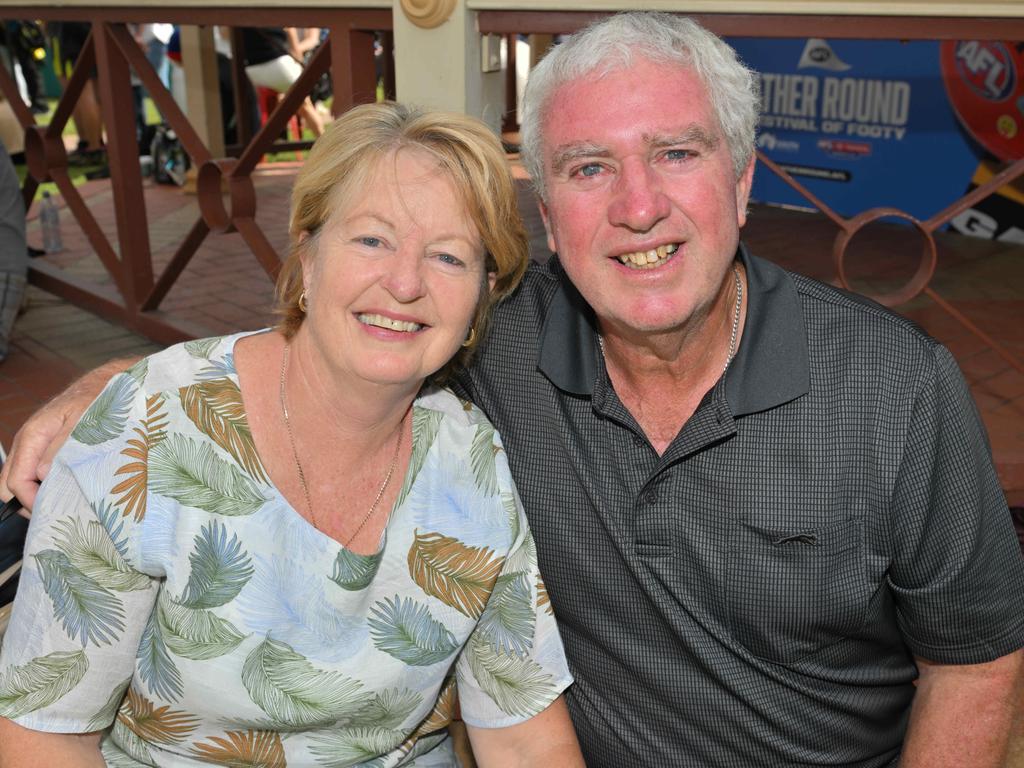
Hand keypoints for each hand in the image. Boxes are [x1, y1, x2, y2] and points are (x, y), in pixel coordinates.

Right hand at [0, 358, 138, 511]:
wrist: (106, 385)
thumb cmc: (97, 402)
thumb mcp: (83, 424)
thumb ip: (61, 448)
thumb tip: (41, 475)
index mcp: (32, 437)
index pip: (15, 481)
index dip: (30, 501)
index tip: (54, 511)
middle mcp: (27, 443)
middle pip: (8, 486)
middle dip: (27, 503)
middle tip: (55, 512)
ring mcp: (33, 447)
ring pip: (18, 481)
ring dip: (34, 495)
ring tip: (61, 503)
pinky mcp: (43, 449)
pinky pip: (30, 473)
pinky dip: (41, 486)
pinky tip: (62, 489)